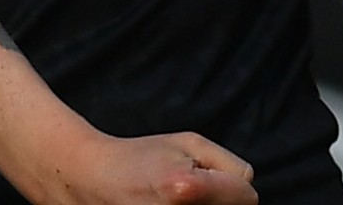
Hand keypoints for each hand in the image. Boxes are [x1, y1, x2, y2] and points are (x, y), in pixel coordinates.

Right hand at [38, 131, 257, 204]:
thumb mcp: (190, 143)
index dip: (235, 185)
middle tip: (189, 192)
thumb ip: (229, 165)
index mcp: (187, 189)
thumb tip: (246, 190)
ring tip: (176, 202)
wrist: (95, 181)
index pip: (247, 197)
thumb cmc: (143, 157)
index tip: (213, 180)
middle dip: (221, 201)